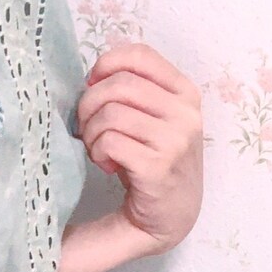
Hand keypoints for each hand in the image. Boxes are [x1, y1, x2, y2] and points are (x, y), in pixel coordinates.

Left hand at [76, 42, 203, 254]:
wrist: (171, 216)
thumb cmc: (157, 161)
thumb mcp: (158, 119)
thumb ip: (136, 93)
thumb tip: (92, 78)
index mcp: (185, 92)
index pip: (140, 55)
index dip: (106, 65)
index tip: (92, 85)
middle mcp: (185, 113)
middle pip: (119, 85)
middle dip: (89, 104)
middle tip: (86, 127)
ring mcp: (174, 140)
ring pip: (111, 114)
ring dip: (91, 133)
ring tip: (98, 149)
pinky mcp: (157, 166)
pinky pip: (110, 142)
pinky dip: (98, 152)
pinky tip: (107, 165)